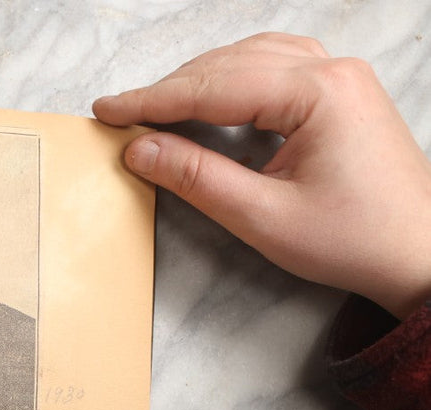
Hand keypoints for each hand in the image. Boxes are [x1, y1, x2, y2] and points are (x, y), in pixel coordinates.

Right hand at [94, 33, 430, 317]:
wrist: (419, 254)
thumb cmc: (355, 240)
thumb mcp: (262, 217)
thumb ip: (196, 177)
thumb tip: (141, 148)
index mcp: (318, 93)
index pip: (213, 86)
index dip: (152, 100)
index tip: (107, 111)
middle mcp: (332, 72)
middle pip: (230, 64)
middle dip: (170, 89)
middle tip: (121, 115)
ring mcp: (341, 78)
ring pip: (251, 58)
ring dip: (199, 80)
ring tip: (156, 108)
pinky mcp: (341, 94)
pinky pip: (276, 66)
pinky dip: (233, 78)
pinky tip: (210, 97)